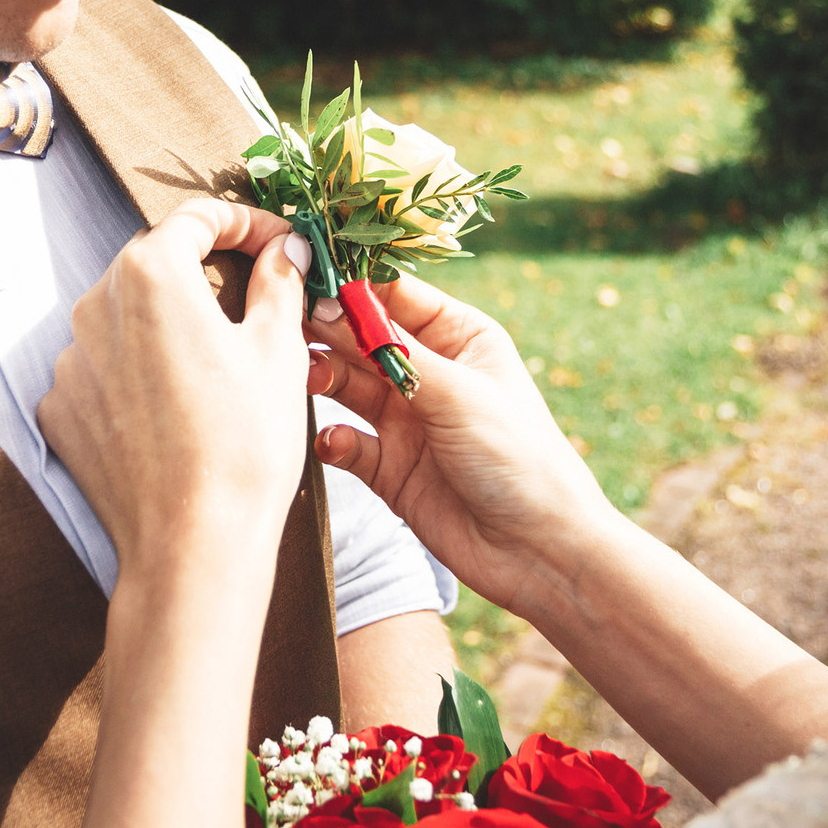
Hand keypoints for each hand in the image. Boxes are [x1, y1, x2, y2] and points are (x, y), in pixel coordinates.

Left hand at [41, 200, 313, 587]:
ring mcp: (69, 361)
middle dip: (205, 269)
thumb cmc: (243, 444)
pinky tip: (178, 405)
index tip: (277, 244)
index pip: (196, 218)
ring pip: (126, 317)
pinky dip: (138, 373)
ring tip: (219, 361)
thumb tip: (283, 248)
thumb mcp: (278, 350)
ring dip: (169, 323)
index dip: (246, 222)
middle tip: (257, 294)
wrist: (192, 543)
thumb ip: (278, 282)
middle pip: (154, 263)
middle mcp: (94, 306)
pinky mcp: (59, 409)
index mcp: (149, 275)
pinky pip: (103, 370)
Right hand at [309, 273, 625, 611]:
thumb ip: (392, 352)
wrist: (539, 550)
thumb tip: (335, 303)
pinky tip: (335, 443)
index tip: (306, 277)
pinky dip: (335, 439)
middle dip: (327, 329)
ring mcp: (408, 420)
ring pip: (347, 385)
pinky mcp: (390, 468)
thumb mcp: (458, 393)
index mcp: (460, 337)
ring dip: (322, 379)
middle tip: (287, 324)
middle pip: (361, 336)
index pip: (393, 295)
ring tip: (305, 379)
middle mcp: (430, 372)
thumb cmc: (519, 457)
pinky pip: (347, 442)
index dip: (350, 285)